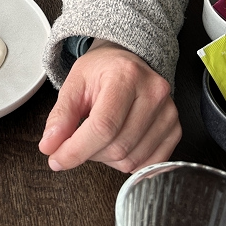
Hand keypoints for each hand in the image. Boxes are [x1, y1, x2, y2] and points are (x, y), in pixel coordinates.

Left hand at [38, 40, 180, 172]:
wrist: (128, 61)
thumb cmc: (102, 70)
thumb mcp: (74, 83)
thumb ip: (61, 116)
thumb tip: (50, 146)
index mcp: (126, 76)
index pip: (103, 126)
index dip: (76, 149)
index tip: (56, 159)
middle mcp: (153, 93)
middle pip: (117, 147)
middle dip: (88, 153)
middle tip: (76, 140)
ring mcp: (169, 113)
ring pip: (131, 160)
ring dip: (106, 158)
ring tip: (98, 136)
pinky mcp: (175, 129)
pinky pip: (148, 164)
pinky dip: (126, 163)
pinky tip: (116, 143)